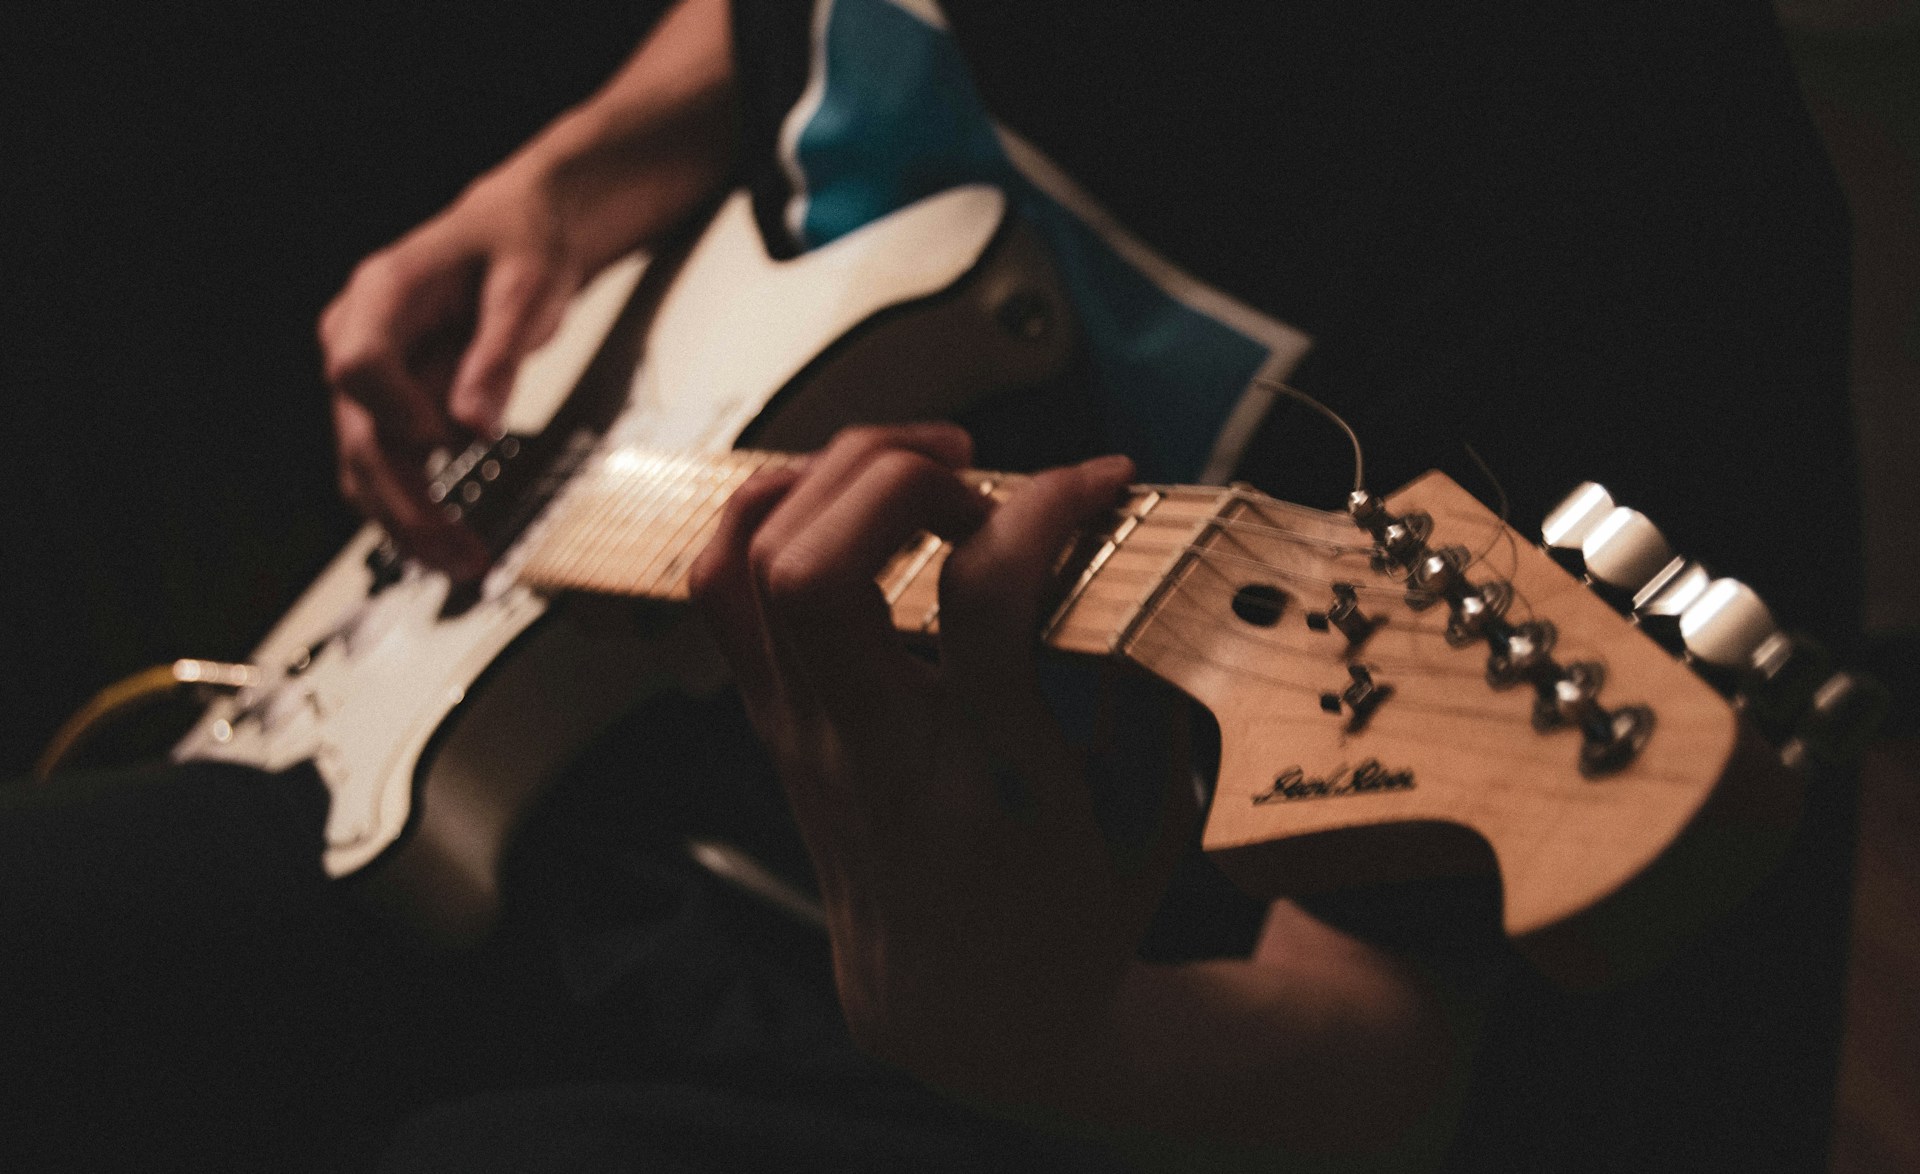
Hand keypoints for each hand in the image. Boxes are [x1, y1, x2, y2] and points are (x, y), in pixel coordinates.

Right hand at [318, 170, 581, 575]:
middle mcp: (356, 335)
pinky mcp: (386, 405)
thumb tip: (474, 428)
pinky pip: (385, 466)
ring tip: (463, 564)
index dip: (399, 413)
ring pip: (364, 464)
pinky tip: (450, 545)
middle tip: (459, 553)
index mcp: (381, 295)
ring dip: (407, 522)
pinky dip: (413, 509)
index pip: (359, 365)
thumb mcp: (527, 290)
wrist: (517, 234)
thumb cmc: (520, 247)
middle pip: (357, 432)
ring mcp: (365, 376)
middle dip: (406, 502)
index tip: (451, 443)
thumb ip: (497, 355)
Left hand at [688, 423, 1188, 1092]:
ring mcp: (805, 737)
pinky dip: (766, 510)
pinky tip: (838, 492)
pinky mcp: (773, 723)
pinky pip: (721, 590)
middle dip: (902, 476)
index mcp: (989, 780)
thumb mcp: (1147, 810)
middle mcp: (875, 753)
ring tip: (918, 467)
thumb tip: (1137, 536)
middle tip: (982, 479)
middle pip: (821, 572)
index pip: (982, 595)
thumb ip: (1148, 681)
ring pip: (758, 566)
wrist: (962, 1008)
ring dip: (834, 478)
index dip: (1046, 505)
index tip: (1102, 480)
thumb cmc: (1072, 908)